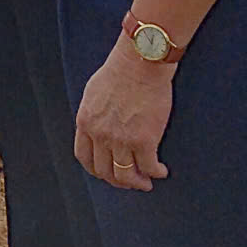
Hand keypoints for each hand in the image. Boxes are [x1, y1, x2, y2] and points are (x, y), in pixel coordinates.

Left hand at [73, 43, 174, 189]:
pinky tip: (162, 171)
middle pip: (105, 171)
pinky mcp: (144, 140)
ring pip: (126, 175)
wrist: (140, 63)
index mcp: (86, 122)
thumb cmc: (119, 72)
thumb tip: (94, 128)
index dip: (96, 170)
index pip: (85, 158)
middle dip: (118, 181)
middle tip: (131, 181)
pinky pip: (149, 167)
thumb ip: (92, 115)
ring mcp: (121, 140)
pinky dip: (156, 173)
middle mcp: (100, 135)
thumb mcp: (92, 93)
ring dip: (137, 183)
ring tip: (146, 182)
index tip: (107, 173)